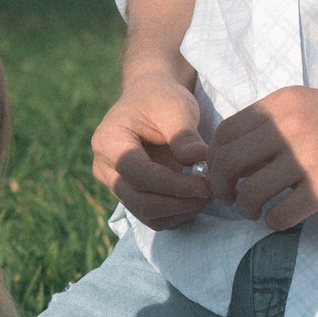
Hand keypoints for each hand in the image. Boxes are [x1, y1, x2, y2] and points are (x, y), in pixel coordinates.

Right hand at [90, 72, 211, 229]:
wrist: (150, 99)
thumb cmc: (161, 98)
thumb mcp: (175, 107)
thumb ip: (184, 135)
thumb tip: (199, 162)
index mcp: (108, 141)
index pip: (138, 174)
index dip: (173, 185)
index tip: (207, 185)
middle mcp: (104, 167)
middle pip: (139, 200)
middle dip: (179, 202)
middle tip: (212, 192)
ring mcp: (114, 184)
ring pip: (146, 214)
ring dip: (180, 211)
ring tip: (207, 194)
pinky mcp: (129, 195)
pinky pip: (152, 218)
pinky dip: (176, 215)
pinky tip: (195, 199)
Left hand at [207, 86, 317, 228]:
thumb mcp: (308, 104)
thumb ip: (274, 122)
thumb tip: (236, 150)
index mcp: (281, 105)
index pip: (225, 133)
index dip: (215, 159)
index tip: (223, 173)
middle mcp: (289, 127)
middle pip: (228, 163)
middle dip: (221, 186)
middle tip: (230, 198)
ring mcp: (309, 158)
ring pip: (250, 191)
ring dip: (246, 208)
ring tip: (255, 211)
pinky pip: (282, 213)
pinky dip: (274, 222)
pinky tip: (280, 219)